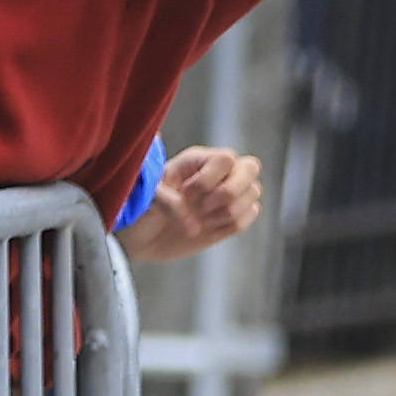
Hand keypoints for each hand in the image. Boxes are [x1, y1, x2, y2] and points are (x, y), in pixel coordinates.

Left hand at [118, 144, 262, 261]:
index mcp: (197, 161)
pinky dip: (234, 224)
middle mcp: (216, 174)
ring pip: (253, 192)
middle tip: (206, 207)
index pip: (225, 158)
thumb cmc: (141, 209)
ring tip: (204, 221)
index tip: (186, 194)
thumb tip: (195, 225)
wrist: (142, 236)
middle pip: (251, 167)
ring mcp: (226, 195)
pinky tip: (211, 229)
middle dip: (231, 192)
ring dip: (230, 211)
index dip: (210, 179)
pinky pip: (251, 214)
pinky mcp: (230, 217)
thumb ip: (170, 204)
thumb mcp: (148, 200)